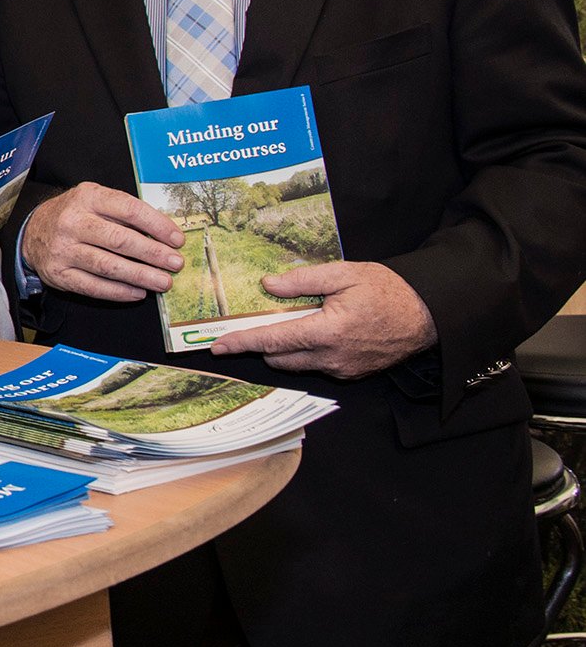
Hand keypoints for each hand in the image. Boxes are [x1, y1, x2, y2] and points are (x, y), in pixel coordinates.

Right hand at [19, 184, 185, 301]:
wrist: (33, 231)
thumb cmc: (75, 215)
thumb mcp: (96, 201)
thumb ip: (124, 213)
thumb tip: (164, 236)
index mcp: (87, 198)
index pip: (129, 209)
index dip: (157, 225)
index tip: (176, 239)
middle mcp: (72, 222)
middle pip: (120, 240)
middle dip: (153, 254)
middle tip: (175, 263)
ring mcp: (63, 249)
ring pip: (108, 266)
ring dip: (140, 275)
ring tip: (163, 282)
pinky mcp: (59, 274)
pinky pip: (93, 286)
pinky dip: (118, 292)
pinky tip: (137, 292)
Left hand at [210, 261, 435, 378]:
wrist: (428, 313)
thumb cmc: (389, 290)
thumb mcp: (344, 274)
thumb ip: (303, 281)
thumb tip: (268, 285)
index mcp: (327, 332)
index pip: (272, 340)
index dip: (242, 343)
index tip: (217, 346)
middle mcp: (332, 357)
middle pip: (278, 358)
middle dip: (261, 345)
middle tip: (252, 326)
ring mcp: (342, 368)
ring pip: (296, 364)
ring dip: (284, 349)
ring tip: (289, 324)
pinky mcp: (352, 373)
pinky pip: (316, 367)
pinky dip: (307, 353)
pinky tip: (314, 333)